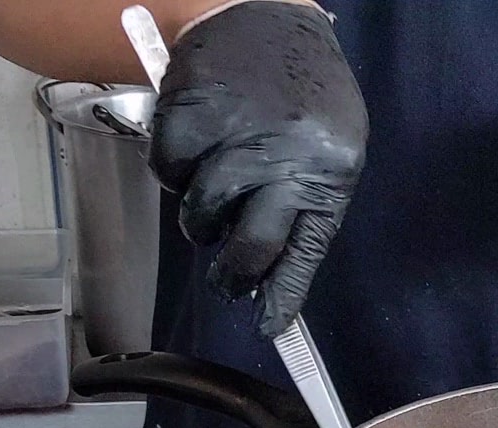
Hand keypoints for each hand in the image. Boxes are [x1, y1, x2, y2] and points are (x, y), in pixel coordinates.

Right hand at [151, 0, 366, 337]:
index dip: (280, 295)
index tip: (267, 326)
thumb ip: (303, 210)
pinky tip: (192, 152)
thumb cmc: (300, 96)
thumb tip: (271, 281)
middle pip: (249, 245)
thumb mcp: (327, 153)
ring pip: (201, 213)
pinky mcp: (192, 112)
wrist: (267, 16)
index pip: (304, 251)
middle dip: (233, 273)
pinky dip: (172, 172)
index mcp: (329, 172)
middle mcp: (286, 156)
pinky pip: (168, 171)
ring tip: (215, 192)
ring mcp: (237, 134)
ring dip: (200, 217)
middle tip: (227, 279)